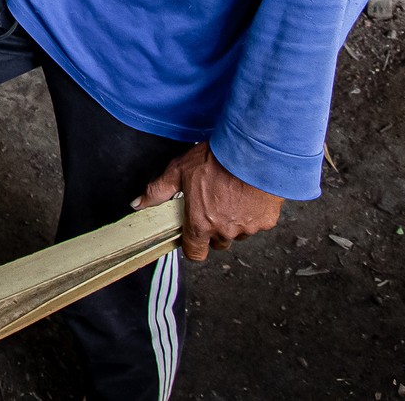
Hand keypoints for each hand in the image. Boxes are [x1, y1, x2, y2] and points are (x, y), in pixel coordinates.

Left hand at [136, 141, 283, 260]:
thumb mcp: (178, 171)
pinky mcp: (266, 221)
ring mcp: (247, 228)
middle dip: (213, 230)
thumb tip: (138, 204)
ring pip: (237, 234)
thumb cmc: (214, 160)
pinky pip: (256, 224)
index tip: (191, 234)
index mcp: (201, 223)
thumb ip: (157, 191)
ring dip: (233, 222)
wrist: (251, 152)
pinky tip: (247, 195)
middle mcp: (224, 231)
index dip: (192, 246)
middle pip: (217, 242)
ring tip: (230, 196)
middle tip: (212, 206)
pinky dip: (251, 214)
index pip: (195, 253)